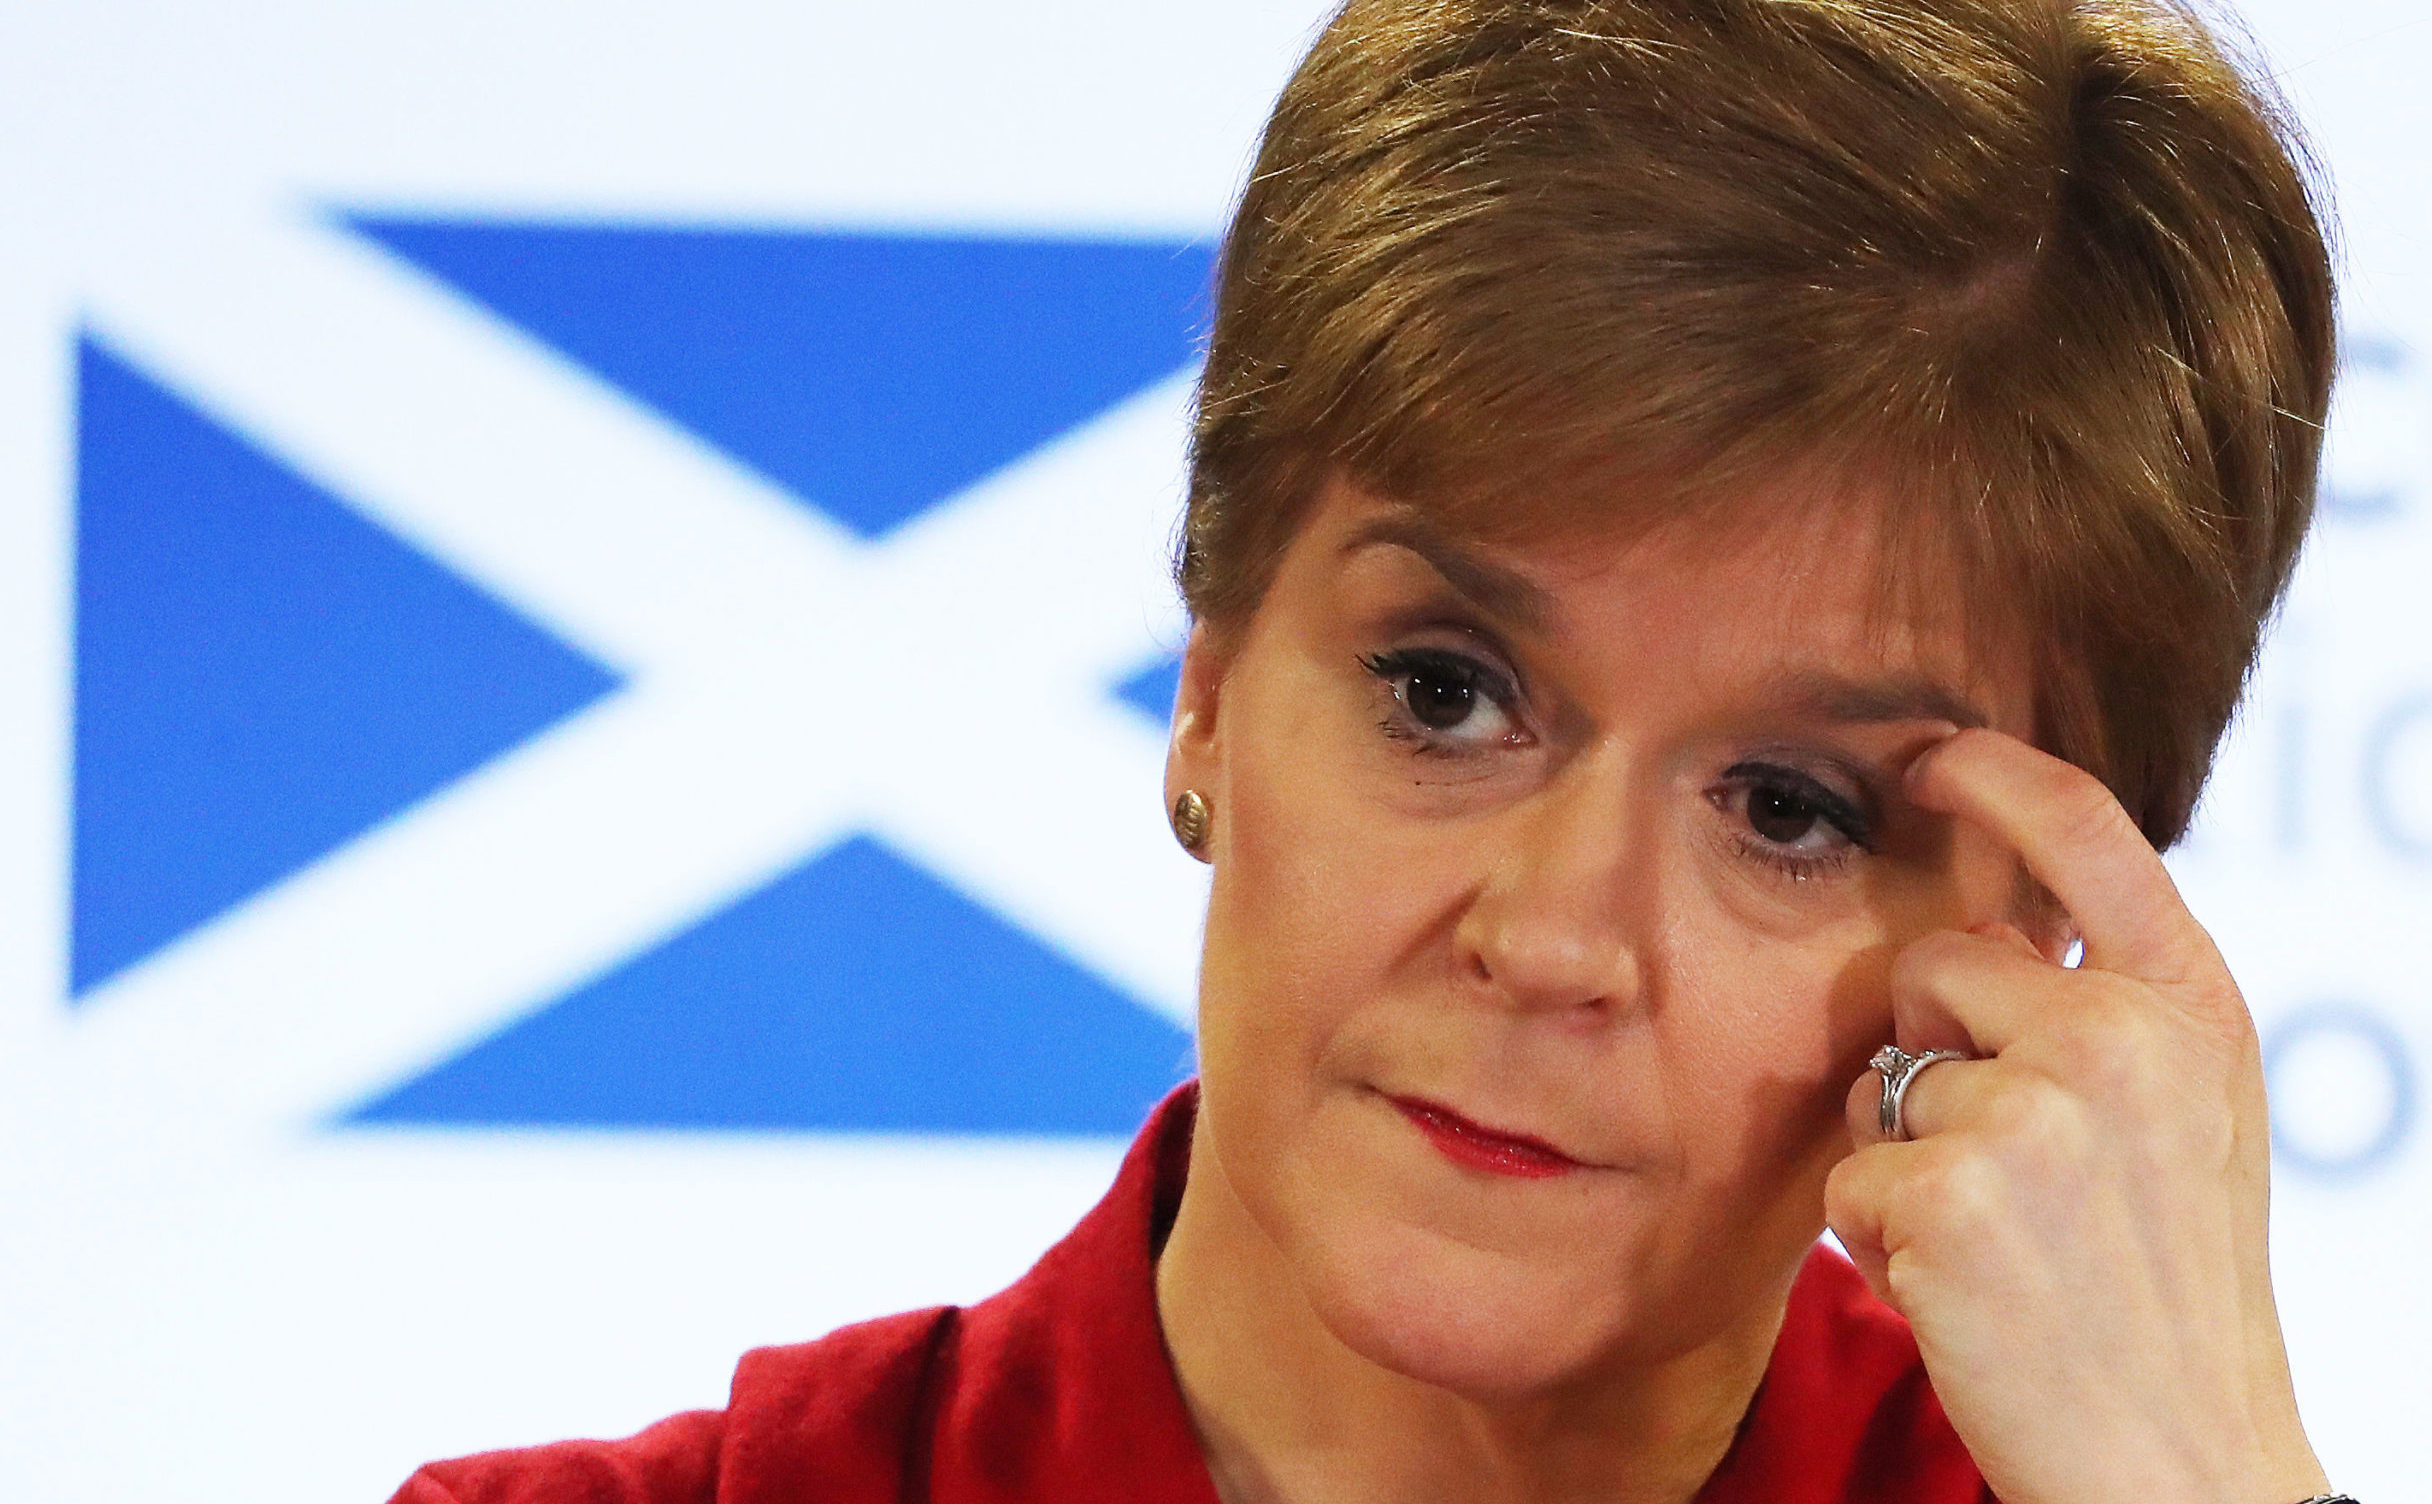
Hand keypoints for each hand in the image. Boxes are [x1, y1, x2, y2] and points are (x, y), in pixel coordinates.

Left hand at [1823, 729, 2328, 1503]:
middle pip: (1930, 966)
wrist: (2178, 1455)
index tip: (1929, 756)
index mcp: (2190, 1005)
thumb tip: (1995, 922)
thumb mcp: (2182, 1112)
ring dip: (1905, 1152)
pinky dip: (1878, 1235)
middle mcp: (2122, 1037)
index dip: (1993, 776)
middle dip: (1929, 1049)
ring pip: (1878, 1077)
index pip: (2085, 831)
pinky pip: (1849, 1175)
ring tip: (1999, 1237)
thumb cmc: (2162, 1285)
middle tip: (2012, 1170)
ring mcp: (2039, 1112)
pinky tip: (1962, 1286)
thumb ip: (2107, 1006)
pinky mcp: (1954, 1192)